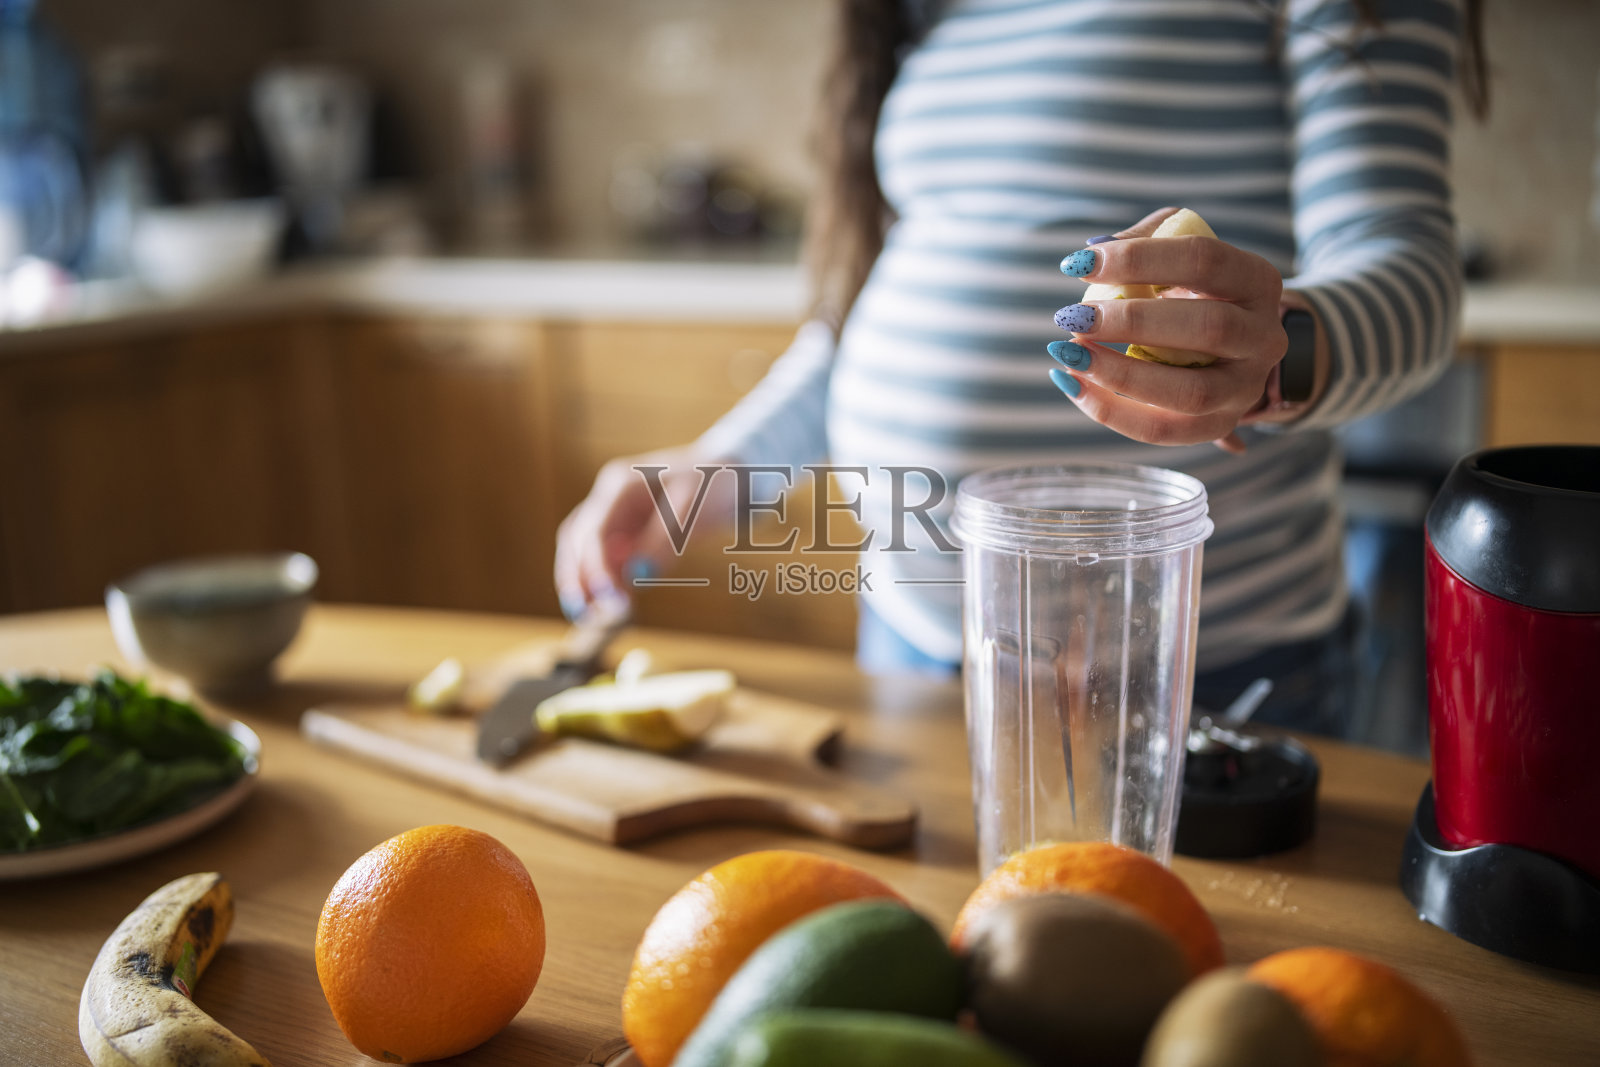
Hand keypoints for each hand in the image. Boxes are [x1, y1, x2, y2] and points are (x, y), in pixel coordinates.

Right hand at [554, 446, 734, 616]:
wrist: (725, 475)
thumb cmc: (712, 487)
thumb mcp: (693, 512)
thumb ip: (663, 543)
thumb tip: (636, 575)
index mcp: (622, 484)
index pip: (594, 529)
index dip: (596, 566)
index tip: (608, 598)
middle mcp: (609, 495)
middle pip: (576, 538)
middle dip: (578, 577)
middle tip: (588, 614)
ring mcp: (612, 510)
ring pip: (580, 547)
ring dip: (580, 580)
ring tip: (587, 615)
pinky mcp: (622, 527)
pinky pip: (601, 554)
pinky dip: (599, 578)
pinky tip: (604, 602)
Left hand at [1049, 207, 1286, 452]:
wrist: (1224, 347)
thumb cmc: (1189, 290)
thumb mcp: (1176, 251)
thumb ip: (1144, 240)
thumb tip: (1092, 254)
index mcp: (1258, 281)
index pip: (1205, 260)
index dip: (1140, 259)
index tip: (1079, 265)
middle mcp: (1264, 337)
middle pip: (1209, 327)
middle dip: (1132, 322)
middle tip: (1074, 317)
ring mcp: (1245, 389)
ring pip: (1190, 392)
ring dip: (1120, 374)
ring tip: (1069, 355)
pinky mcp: (1217, 426)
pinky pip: (1163, 431)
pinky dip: (1111, 411)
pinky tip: (1074, 385)